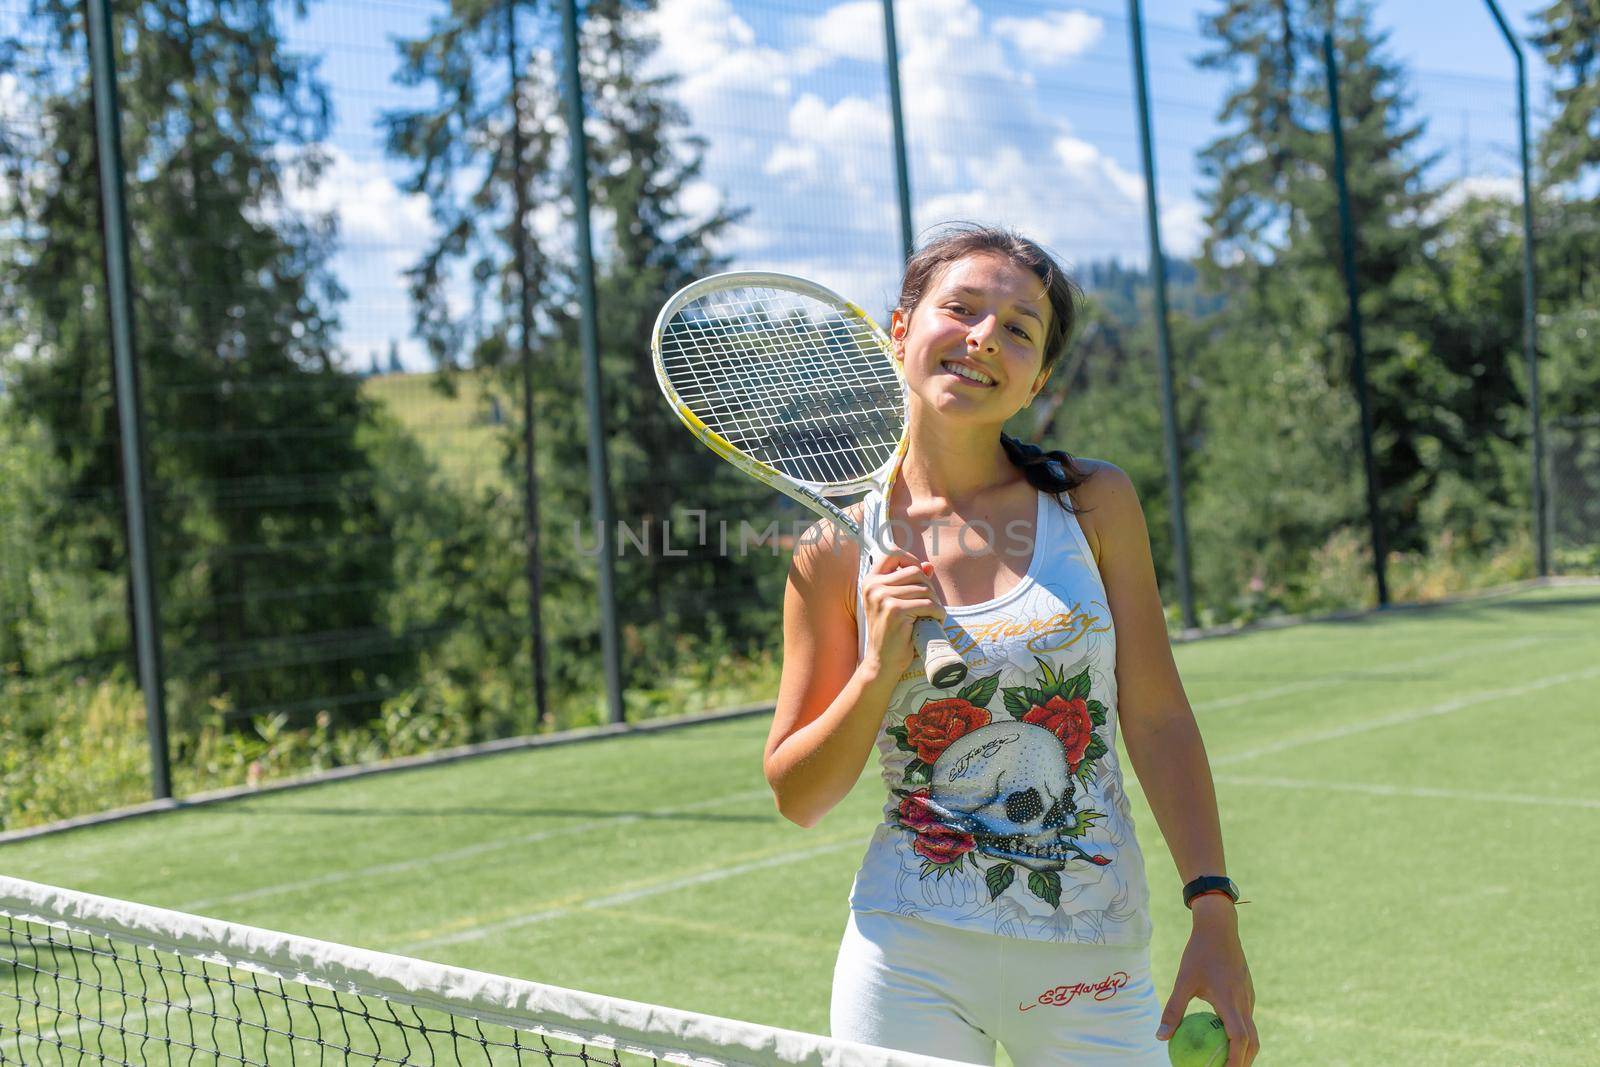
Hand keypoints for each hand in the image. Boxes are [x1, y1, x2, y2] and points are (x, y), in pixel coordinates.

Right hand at [859, 550, 941, 679]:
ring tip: (932, 616)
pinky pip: (928, 604)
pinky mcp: (895, 611)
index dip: (910, 559)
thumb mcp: (896, 603)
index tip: (920, 574)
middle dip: (929, 588)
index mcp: (870, 581)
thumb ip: (909, 583)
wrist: (882, 662)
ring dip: (935, 603)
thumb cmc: (892, 633)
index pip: (892, 553)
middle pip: (915, 572)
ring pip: (924, 589)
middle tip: (931, 606)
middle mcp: (873, 586)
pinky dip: (938, 613)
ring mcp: (883, 598)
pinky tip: (935, 622)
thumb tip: (929, 566)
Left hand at [1156, 898, 1257, 1065]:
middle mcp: (1244, 1002)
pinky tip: (1224, 1034)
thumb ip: (1173, 1010)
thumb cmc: (1198, 953)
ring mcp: (1249, 996)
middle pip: (1252, 1041)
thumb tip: (1160, 1037)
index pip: (1239, 1040)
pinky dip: (1242, 1032)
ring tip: (1228, 1060)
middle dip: (1244, 1062)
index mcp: (1230, 1001)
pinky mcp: (1248, 991)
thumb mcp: (1182, 981)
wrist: (1220, 927)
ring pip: (1252, 1030)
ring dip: (1244, 1049)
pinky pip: (1247, 1017)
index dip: (1235, 1061)